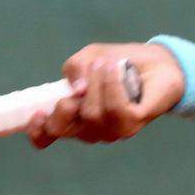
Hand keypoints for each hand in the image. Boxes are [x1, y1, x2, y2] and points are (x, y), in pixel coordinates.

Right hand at [26, 43, 184, 148]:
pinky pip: (115, 109)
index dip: (37, 131)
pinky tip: (117, 70)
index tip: (38, 113)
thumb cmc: (118, 62)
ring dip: (96, 84)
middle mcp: (88, 129)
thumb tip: (76, 90)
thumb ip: (74, 69)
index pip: (46, 136)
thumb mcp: (88, 57)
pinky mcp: (131, 125)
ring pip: (91, 115)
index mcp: (71, 116)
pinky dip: (113, 85)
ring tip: (106, 64)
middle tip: (80, 83)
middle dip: (65, 104)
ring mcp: (110, 130)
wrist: (157, 62)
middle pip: (62, 130)